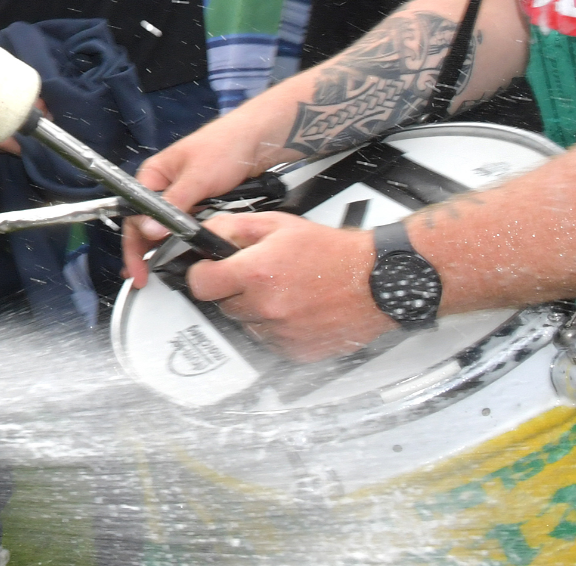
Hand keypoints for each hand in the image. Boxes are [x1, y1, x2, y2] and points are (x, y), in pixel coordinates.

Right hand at [120, 117, 267, 285]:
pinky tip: (188, 255)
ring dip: (167, 248)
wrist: (260, 141)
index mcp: (154, 175)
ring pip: (168, 230)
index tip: (137, 268)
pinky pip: (188, 228)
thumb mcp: (197, 177)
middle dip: (146, 252)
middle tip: (147, 277)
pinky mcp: (202, 205)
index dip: (134, 244)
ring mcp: (184, 198)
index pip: (134, 214)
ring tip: (165, 273)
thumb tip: (150, 230)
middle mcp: (164, 188)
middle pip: (148, 225)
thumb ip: (173, 204)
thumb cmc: (225, 146)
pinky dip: (187, 242)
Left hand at [182, 214, 390, 360]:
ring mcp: (281, 333)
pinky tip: (295, 310)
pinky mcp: (296, 352)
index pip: (200, 284)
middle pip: (223, 305)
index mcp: (255, 273)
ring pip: (246, 325)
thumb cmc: (333, 252)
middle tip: (258, 277)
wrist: (375, 281)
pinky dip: (276, 329)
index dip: (203, 274)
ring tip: (283, 292)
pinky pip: (269, 343)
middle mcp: (265, 307)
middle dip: (234, 290)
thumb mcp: (279, 225)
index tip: (210, 270)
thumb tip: (207, 234)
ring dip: (256, 311)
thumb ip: (235, 228)